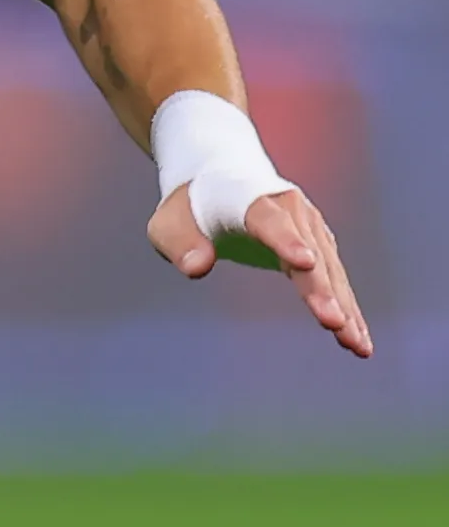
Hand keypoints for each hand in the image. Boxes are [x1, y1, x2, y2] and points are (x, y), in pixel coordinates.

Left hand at [146, 181, 370, 359]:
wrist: (218, 181)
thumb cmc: (187, 209)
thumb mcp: (168, 225)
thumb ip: (180, 244)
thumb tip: (196, 268)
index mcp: (253, 200)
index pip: (272, 223)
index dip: (287, 242)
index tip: (304, 263)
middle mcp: (292, 212)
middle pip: (311, 254)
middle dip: (322, 290)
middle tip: (334, 324)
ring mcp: (310, 230)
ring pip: (331, 273)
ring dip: (345, 309)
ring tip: (357, 345)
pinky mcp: (318, 247)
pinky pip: (335, 281)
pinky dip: (347, 310)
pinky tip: (358, 340)